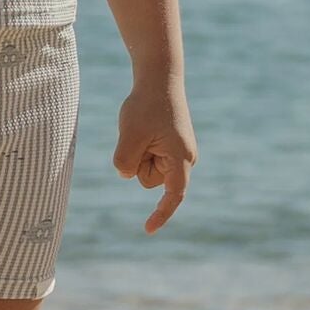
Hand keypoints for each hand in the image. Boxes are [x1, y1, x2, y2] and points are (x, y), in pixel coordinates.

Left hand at [113, 79, 196, 233]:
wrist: (160, 79)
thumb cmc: (146, 105)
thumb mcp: (129, 136)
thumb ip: (124, 163)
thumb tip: (126, 175)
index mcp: (181, 158)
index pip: (172, 195)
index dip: (161, 214)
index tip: (147, 230)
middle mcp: (185, 158)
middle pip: (148, 179)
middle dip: (137, 162)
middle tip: (140, 133)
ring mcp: (178, 152)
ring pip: (145, 168)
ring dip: (137, 152)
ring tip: (143, 128)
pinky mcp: (169, 146)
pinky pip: (146, 156)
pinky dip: (139, 146)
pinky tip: (145, 127)